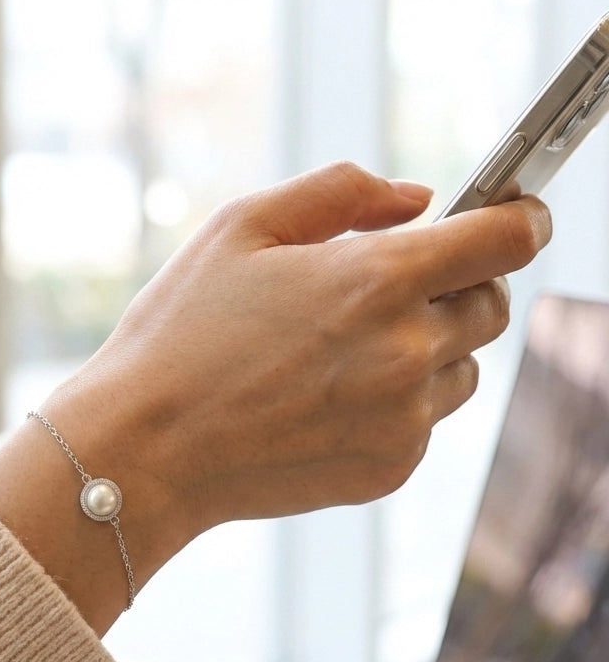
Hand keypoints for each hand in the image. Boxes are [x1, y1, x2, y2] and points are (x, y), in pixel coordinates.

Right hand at [0, 162, 551, 630]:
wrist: (146, 450)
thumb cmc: (179, 335)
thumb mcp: (240, 227)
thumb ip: (341, 191)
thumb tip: (416, 199)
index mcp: (379, 279)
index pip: (509, 239)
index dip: (516, 221)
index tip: (505, 221)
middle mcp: (407, 352)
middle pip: (492, 305)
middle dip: (458, 287)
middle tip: (390, 291)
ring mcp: (403, 419)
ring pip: (463, 370)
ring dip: (428, 351)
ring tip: (343, 356)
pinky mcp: (389, 469)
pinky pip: (425, 424)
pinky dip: (395, 407)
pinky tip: (325, 404)